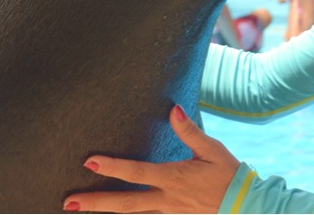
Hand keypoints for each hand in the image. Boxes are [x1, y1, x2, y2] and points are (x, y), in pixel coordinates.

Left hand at [63, 105, 239, 212]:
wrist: (245, 205)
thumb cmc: (228, 174)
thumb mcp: (211, 149)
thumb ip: (189, 131)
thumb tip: (173, 110)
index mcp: (174, 177)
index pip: (137, 172)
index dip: (113, 167)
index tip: (90, 162)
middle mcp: (167, 198)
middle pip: (125, 202)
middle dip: (96, 202)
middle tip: (68, 202)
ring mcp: (168, 212)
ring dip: (105, 213)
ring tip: (79, 211)